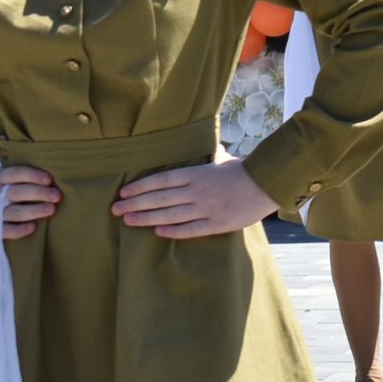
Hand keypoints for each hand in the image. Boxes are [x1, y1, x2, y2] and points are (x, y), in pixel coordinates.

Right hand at [0, 165, 61, 239]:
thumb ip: (12, 179)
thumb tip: (45, 179)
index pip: (16, 173)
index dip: (33, 175)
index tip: (49, 179)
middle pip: (18, 192)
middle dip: (39, 193)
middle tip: (57, 196)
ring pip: (14, 212)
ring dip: (34, 211)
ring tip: (51, 210)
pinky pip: (6, 230)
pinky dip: (20, 230)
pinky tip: (33, 227)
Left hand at [112, 159, 276, 238]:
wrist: (267, 184)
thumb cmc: (244, 171)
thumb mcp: (224, 160)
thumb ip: (212, 157)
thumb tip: (213, 149)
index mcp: (196, 173)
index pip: (161, 180)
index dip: (140, 187)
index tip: (123, 193)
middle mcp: (196, 191)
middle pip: (160, 198)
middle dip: (135, 204)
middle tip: (115, 210)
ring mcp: (205, 208)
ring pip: (170, 215)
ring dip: (146, 218)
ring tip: (128, 221)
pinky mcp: (216, 224)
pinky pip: (191, 229)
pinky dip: (173, 231)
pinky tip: (157, 232)